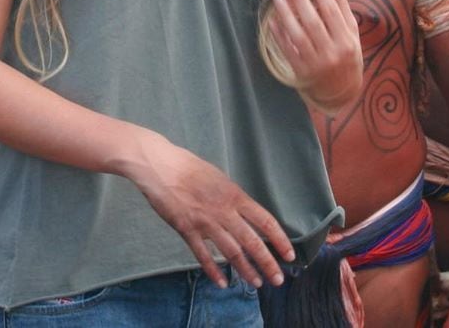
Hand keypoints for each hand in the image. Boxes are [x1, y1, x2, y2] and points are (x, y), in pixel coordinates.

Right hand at [127, 130, 294, 288]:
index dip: (279, 240)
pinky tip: (222, 282)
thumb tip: (244, 212)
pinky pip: (203, 255)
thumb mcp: (218, 177)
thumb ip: (232, 197)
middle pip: (252, 241)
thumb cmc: (188, 166)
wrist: (160, 165)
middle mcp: (224, 210)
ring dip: (245, 270)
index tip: (289, 255)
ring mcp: (205, 221)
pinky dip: (213, 270)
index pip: (265, 221)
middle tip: (278, 280)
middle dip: (267, 263)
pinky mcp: (186, 229)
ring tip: (255, 283)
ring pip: (231, 252)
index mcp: (234, 195)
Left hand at [268, 0, 361, 112]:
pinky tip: (271, 20)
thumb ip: (341, 2)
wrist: (341, 92)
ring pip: (298, 35)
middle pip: (313, 21)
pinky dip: (279, 35)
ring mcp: (316, 63)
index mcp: (347, 40)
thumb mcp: (350, 29)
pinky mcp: (301, 72)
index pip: (331, 10)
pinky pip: (287, 50)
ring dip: (286, 14)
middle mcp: (332, 52)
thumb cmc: (346, 54)